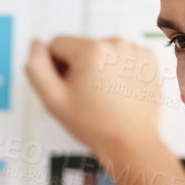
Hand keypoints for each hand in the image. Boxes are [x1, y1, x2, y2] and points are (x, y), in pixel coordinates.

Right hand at [24, 35, 164, 161]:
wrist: (131, 141)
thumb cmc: (95, 124)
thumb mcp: (53, 100)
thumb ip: (36, 68)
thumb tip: (35, 45)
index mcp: (91, 50)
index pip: (57, 44)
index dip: (54, 68)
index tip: (67, 88)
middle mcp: (116, 43)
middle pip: (80, 47)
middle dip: (77, 68)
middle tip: (85, 96)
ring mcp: (135, 50)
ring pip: (101, 52)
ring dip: (97, 69)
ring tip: (103, 96)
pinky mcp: (148, 59)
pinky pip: (121, 57)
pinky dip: (117, 70)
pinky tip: (118, 91)